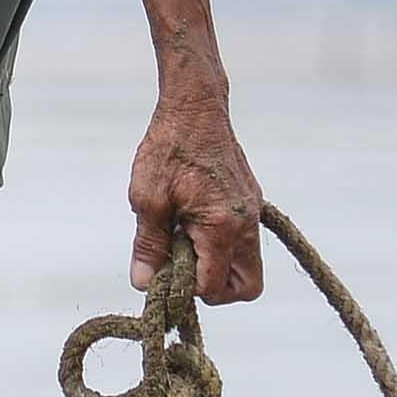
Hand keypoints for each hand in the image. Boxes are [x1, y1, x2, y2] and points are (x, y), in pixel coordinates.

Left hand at [127, 85, 266, 304]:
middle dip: (216, 290)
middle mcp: (246, 223)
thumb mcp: (148, 198)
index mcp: (223, 226)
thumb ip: (149, 245)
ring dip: (217, 267)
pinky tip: (189, 222)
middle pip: (248, 286)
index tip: (163, 273)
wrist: (195, 105)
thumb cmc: (169, 147)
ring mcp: (252, 212)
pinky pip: (242, 240)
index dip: (186, 290)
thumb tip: (144, 284)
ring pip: (248, 264)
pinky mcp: (249, 202)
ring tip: (183, 242)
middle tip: (182, 269)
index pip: (214, 287)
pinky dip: (220, 244)